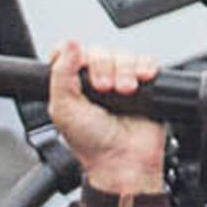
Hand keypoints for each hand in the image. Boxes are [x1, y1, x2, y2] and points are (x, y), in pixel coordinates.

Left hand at [48, 40, 165, 197]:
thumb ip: (60, 74)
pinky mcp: (144, 85)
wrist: (124, 162)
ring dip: (125, 69)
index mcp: (72, 85)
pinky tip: (142, 81)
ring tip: (125, 91)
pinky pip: (146, 61)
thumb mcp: (63, 110)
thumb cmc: (92, 145)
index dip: (75, 54)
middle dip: (103, 66)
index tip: (80, 67)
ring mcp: (120, 81)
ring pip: (124, 54)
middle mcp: (96, 81)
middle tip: (104, 89)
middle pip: (100, 50)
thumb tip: (69, 44)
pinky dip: (145, 66)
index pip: (70, 52)